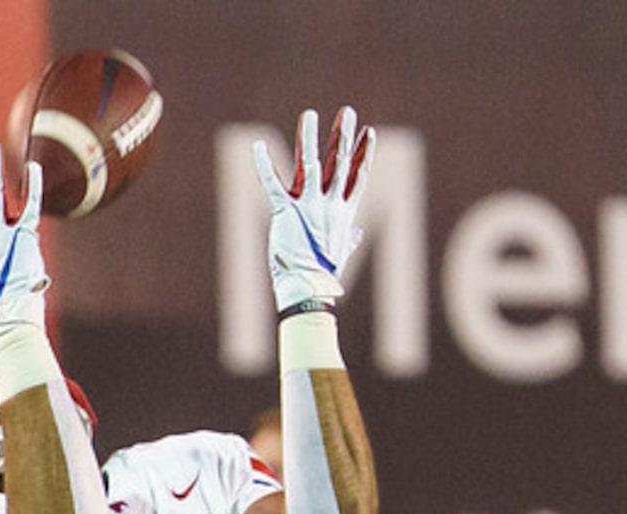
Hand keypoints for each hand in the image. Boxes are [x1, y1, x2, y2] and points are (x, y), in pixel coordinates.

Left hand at [251, 106, 374, 310]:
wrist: (308, 288)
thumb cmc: (323, 274)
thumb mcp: (341, 252)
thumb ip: (350, 237)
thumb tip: (357, 233)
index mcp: (344, 212)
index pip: (358, 176)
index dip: (364, 153)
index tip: (369, 133)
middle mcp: (329, 205)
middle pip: (340, 163)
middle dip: (344, 136)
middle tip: (348, 112)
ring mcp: (308, 206)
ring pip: (310, 164)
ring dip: (309, 137)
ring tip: (310, 115)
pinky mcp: (285, 211)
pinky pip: (272, 183)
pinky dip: (263, 164)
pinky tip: (256, 146)